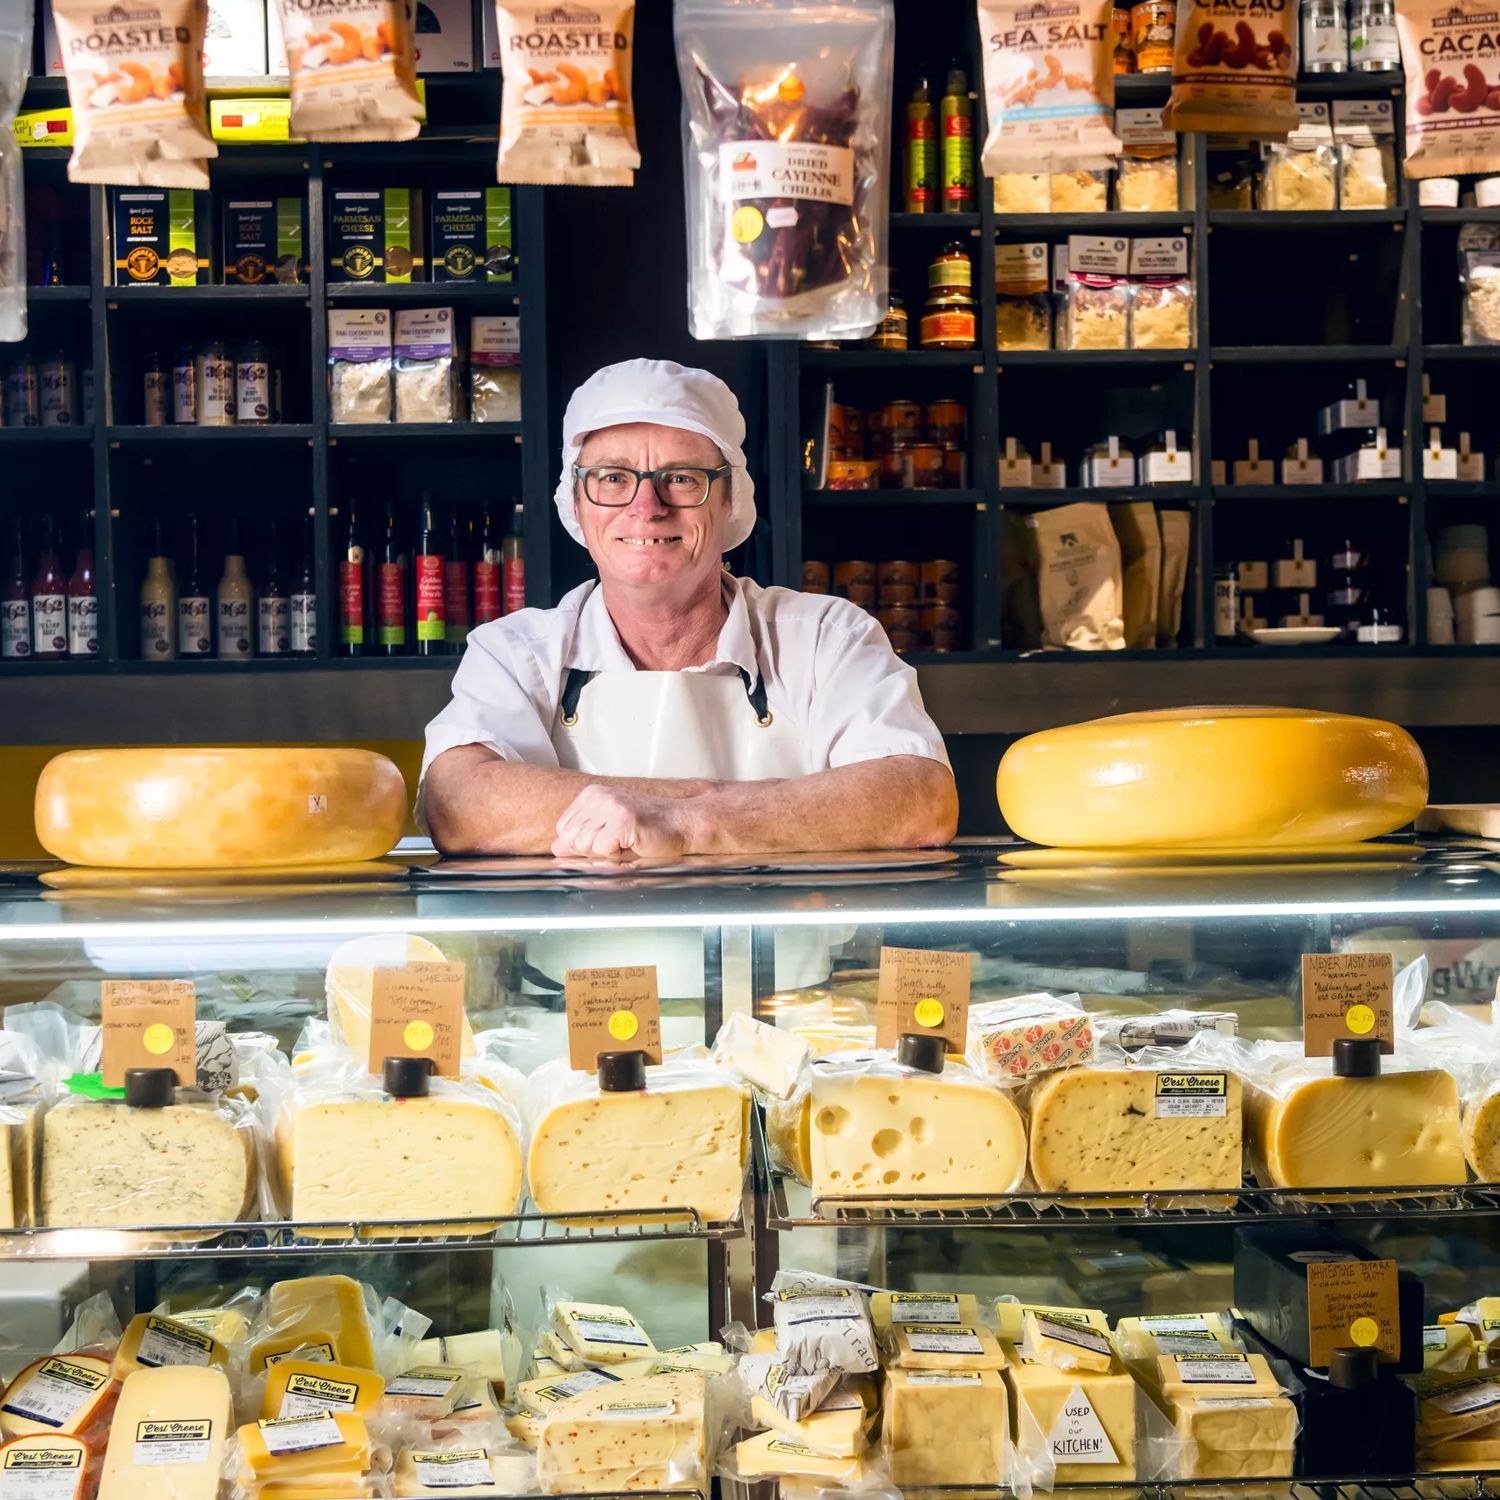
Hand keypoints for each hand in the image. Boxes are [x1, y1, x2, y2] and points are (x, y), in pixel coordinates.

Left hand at [552, 785, 695, 860]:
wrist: (682, 824)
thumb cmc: (649, 829)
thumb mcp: (609, 831)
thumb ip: (581, 838)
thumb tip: (556, 848)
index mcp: (592, 795)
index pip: (562, 830)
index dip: (582, 845)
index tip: (607, 839)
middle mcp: (598, 796)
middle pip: (570, 839)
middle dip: (592, 851)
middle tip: (618, 843)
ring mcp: (610, 806)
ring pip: (583, 845)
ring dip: (606, 853)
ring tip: (626, 843)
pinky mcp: (622, 819)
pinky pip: (602, 850)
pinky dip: (617, 856)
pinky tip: (632, 844)